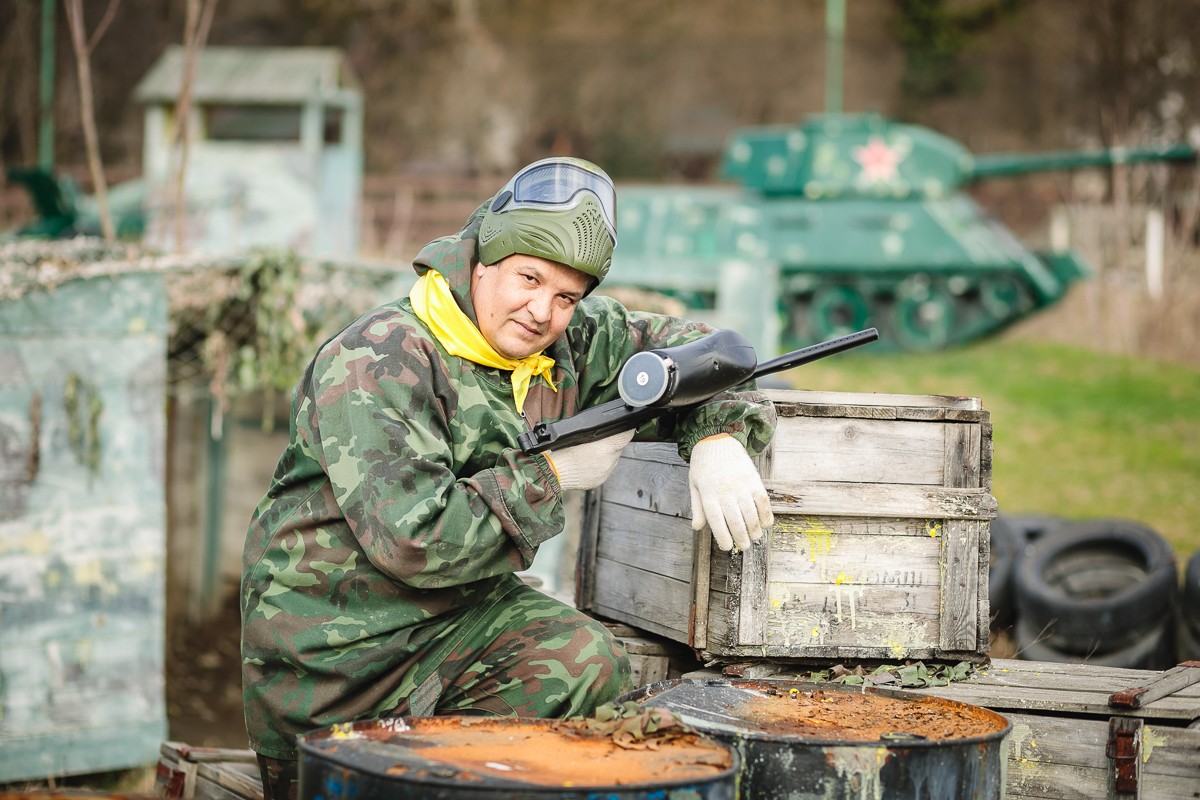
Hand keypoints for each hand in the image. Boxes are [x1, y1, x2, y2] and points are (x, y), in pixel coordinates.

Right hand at [545, 429, 635, 490]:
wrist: (554, 472)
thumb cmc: (563, 451)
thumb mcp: (581, 434)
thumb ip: (599, 431)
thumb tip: (610, 428)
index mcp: (605, 447)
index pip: (626, 435)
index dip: (627, 430)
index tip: (627, 427)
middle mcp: (609, 461)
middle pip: (618, 448)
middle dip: (612, 443)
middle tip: (599, 441)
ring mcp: (605, 472)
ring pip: (613, 459)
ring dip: (607, 455)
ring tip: (591, 453)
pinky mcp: (600, 480)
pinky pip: (605, 469)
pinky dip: (601, 465)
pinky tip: (589, 463)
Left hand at [688, 434, 772, 551]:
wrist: (717, 440)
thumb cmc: (704, 466)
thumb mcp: (695, 485)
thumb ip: (697, 507)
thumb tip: (697, 527)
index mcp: (709, 494)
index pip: (717, 522)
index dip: (723, 538)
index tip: (727, 547)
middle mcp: (725, 491)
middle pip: (736, 522)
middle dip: (741, 538)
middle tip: (744, 546)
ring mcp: (741, 485)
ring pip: (751, 514)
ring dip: (755, 530)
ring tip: (754, 537)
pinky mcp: (754, 480)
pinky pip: (763, 502)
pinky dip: (766, 515)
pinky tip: (765, 524)